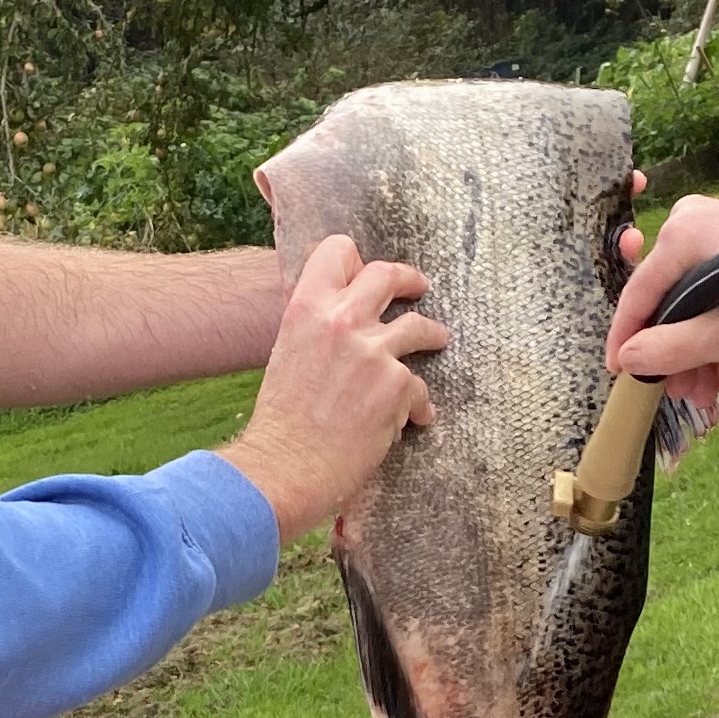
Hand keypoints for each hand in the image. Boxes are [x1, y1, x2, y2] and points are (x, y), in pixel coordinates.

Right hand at [218, 234, 447, 541]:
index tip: (366, 275)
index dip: (356, 261)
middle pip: (388, 275)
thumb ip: (317, 330)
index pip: (338, 251)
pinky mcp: (398, 385)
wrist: (284, 466)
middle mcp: (342, 320)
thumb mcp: (289, 353)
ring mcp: (374, 351)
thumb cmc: (281, 422)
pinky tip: (412, 421)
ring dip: (432, 335)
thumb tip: (345, 325)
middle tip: (418, 288)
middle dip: (409, 280)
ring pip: (420, 327)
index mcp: (306, 307)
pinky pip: (420, 387)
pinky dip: (418, 406)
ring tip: (437, 340)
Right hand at [608, 185, 718, 416]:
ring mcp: (717, 229)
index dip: (626, 340)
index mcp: (680, 236)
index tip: (618, 375)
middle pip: (670, 301)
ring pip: (695, 300)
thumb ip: (670, 349)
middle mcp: (692, 224)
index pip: (638, 295)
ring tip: (710, 392)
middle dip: (677, 354)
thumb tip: (627, 362)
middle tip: (681, 394)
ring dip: (701, 349)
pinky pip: (717, 288)